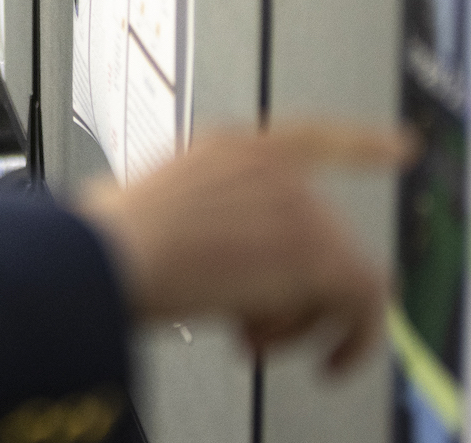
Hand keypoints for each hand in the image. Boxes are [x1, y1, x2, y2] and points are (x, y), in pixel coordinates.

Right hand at [75, 124, 409, 373]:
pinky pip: (364, 302)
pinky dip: (351, 339)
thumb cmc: (101, 236)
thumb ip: (167, 209)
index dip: (361, 143)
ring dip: (303, 318)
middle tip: (251, 322)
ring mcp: (293, 205)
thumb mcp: (132, 204)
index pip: (311, 138)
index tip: (397, 148)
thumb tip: (144, 226)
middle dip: (289, 289)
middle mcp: (268, 167)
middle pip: (321, 232)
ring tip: (258, 337)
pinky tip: (324, 360)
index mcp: (224, 148)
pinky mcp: (312, 251)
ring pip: (339, 271)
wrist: (105, 253)